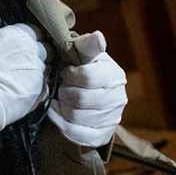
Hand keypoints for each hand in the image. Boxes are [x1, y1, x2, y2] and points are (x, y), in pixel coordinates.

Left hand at [49, 31, 126, 147]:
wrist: (89, 90)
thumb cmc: (84, 67)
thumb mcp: (84, 52)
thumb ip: (89, 45)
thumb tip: (99, 37)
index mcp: (115, 75)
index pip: (89, 78)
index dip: (71, 75)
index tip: (67, 71)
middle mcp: (118, 98)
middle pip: (80, 100)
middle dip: (64, 92)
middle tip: (62, 86)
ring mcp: (112, 118)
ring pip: (76, 118)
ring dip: (61, 107)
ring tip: (61, 98)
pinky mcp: (103, 135)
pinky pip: (78, 136)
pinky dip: (62, 125)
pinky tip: (56, 113)